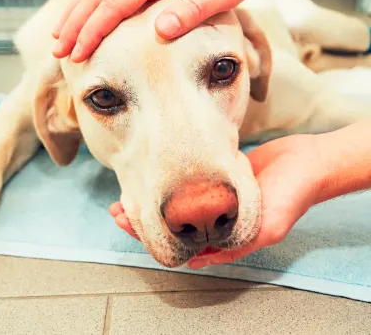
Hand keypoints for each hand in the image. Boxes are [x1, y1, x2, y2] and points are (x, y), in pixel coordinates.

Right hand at [52, 0, 261, 61]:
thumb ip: (192, 11)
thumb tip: (159, 31)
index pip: (114, 3)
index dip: (93, 30)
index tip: (78, 54)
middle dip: (74, 24)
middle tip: (58, 52)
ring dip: (74, 12)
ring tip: (59, 38)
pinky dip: (87, 0)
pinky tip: (78, 15)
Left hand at [109, 134, 327, 266]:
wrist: (305, 163)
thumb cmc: (290, 196)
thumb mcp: (265, 229)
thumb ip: (233, 246)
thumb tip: (196, 262)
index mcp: (223, 235)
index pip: (178, 241)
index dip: (149, 234)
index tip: (126, 222)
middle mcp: (214, 218)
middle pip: (170, 222)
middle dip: (142, 217)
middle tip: (119, 208)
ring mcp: (213, 197)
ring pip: (174, 203)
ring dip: (151, 200)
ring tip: (128, 194)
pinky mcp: (216, 177)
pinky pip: (186, 184)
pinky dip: (167, 184)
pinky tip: (152, 178)